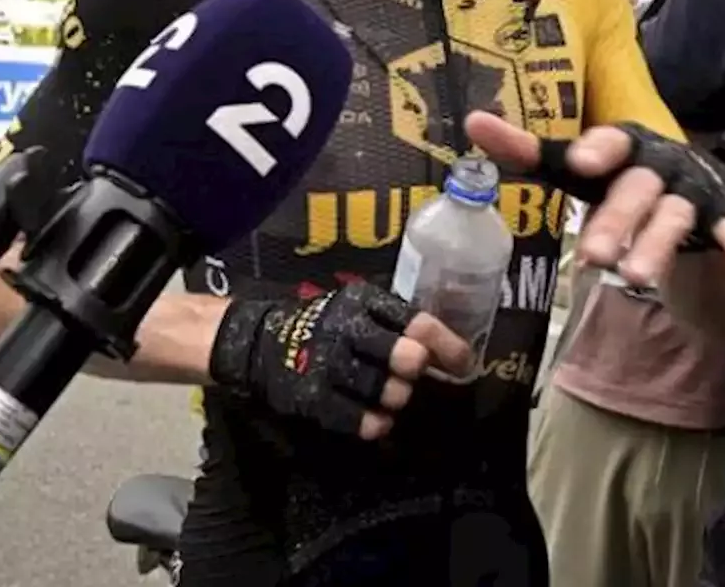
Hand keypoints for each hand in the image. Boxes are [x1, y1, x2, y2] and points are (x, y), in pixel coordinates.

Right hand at [209, 281, 470, 441]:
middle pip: (405, 355)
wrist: (260, 343)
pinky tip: (379, 421)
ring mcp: (328, 364)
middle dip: (417, 368)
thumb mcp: (358, 309)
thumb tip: (452, 353)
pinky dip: (375, 424)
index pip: (416, 321)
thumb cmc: (326, 325)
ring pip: (386, 389)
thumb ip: (398, 325)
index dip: (447, 345)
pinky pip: (357, 419)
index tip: (464, 364)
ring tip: (393, 396)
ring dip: (397, 397)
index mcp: (363, 301)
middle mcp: (346, 328)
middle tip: (414, 373)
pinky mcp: (312, 397)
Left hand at [465, 112, 724, 290]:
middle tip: (589, 255)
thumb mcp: (578, 171)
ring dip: (655, 244)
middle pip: (636, 189)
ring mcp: (693, 191)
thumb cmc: (623, 182)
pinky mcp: (722, 220)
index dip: (597, 149)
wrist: (698, 204)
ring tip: (631, 276)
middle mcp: (661, 162)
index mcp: (626, 144)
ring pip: (672, 217)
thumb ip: (528, 151)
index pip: (612, 140)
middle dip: (615, 219)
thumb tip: (472, 120)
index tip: (579, 162)